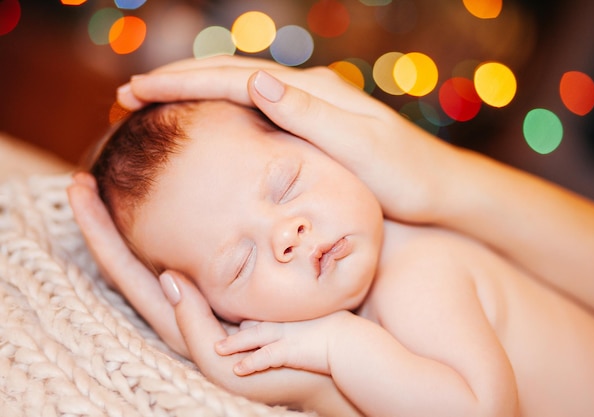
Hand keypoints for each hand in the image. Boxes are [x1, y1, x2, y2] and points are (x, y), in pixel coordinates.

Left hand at [67, 173, 361, 414]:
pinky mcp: (224, 285)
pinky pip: (185, 250)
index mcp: (178, 320)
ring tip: (114, 188)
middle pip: (127, 256)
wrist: (326, 358)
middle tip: (81, 181)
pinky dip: (166, 227)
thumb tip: (168, 280)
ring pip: (152, 251)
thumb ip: (193, 328)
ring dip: (127, 221)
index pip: (123, 270)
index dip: (97, 230)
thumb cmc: (283, 370)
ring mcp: (201, 293)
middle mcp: (181, 305)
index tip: (78, 188)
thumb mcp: (229, 365)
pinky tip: (168, 205)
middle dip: (102, 219)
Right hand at [116, 55, 456, 223]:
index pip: (234, 78)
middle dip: (177, 82)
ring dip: (193, 94)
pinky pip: (254, 110)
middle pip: (229, 75)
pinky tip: (205, 123)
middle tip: (128, 94)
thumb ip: (309, 115)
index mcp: (313, 92)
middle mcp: (308, 91)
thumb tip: (256, 80)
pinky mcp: (313, 125)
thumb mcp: (360, 148)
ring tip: (153, 103)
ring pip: (238, 90)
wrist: (439, 189)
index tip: (137, 90)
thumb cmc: (404, 177)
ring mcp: (310, 106)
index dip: (182, 84)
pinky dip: (220, 111)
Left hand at [216, 311, 353, 376]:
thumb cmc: (344, 331)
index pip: (265, 313)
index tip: (239, 320)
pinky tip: (237, 369)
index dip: (252, 318)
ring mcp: (286, 336)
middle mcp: (286, 322)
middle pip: (254, 322)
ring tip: (218, 349)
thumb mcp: (325, 318)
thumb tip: (316, 321)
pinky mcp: (289, 351)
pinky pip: (264, 357)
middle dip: (236, 326)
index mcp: (293, 314)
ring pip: (252, 337)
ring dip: (234, 344)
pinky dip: (250, 363)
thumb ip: (313, 318)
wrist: (351, 341)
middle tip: (219, 329)